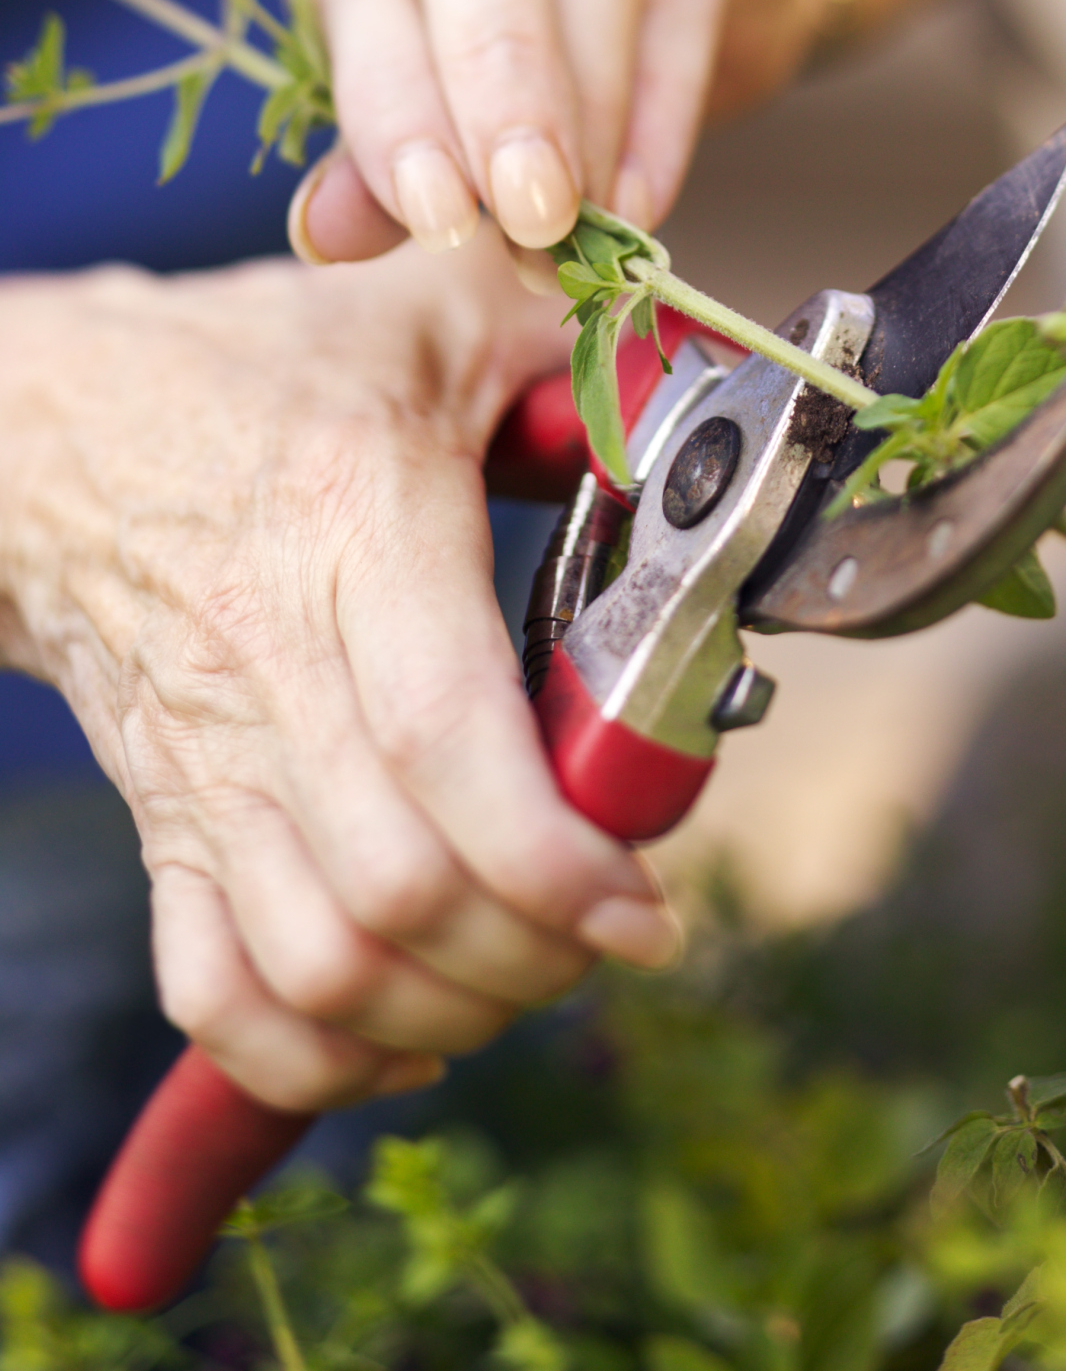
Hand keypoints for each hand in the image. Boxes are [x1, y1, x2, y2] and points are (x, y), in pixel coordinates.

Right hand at [0, 231, 680, 1111]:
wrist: (37, 436)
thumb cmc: (245, 372)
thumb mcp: (419, 310)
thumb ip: (565, 337)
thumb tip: (694, 394)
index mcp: (351, 535)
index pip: (444, 741)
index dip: (555, 858)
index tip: (647, 906)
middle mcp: (271, 674)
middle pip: (399, 889)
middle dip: (535, 953)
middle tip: (613, 934)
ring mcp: (208, 769)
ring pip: (318, 966)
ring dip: (447, 1011)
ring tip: (527, 977)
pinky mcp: (167, 828)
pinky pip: (216, 996)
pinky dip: (316, 1060)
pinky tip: (407, 1038)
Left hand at [233, 0, 821, 267]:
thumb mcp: (392, 4)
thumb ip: (363, 111)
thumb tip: (329, 235)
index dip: (391, 82)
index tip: (431, 210)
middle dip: (500, 79)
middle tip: (525, 217)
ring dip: (589, 107)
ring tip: (578, 228)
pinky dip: (661, 102)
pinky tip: (641, 193)